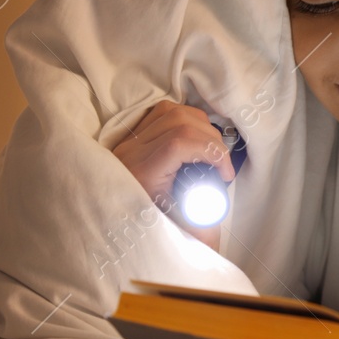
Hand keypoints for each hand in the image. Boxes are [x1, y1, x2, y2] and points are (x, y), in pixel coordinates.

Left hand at [109, 100, 233, 249]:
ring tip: (211, 149)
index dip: (212, 152)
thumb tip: (220, 219)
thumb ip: (199, 225)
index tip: (226, 174)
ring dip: (201, 125)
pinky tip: (196, 136)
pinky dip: (187, 119)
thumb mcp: (174, 227)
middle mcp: (132, 151)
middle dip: (212, 139)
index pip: (180, 143)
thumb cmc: (147, 228)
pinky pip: (164, 111)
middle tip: (222, 164)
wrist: (112, 222)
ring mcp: (131, 140)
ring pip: (173, 111)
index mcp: (142, 173)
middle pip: (180, 122)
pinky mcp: (133, 135)